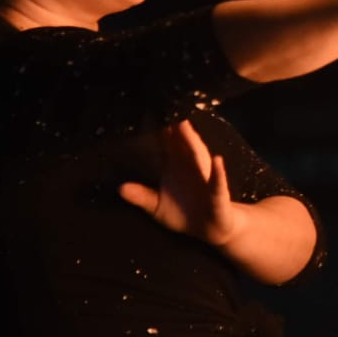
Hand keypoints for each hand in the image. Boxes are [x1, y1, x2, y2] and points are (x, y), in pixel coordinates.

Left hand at [119, 119, 242, 246]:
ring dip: (193, 141)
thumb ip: (141, 196)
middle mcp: (192, 166)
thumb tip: (119, 188)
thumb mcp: (156, 206)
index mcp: (176, 166)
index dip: (157, 127)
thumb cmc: (184, 213)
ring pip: (199, 157)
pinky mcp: (218, 194)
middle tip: (165, 106)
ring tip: (185, 126)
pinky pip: (218, 183)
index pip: (166, 143)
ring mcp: (206, 178)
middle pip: (182, 143)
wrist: (211, 230)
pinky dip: (218, 173)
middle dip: (174, 127)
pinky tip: (218, 161)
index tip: (148, 108)